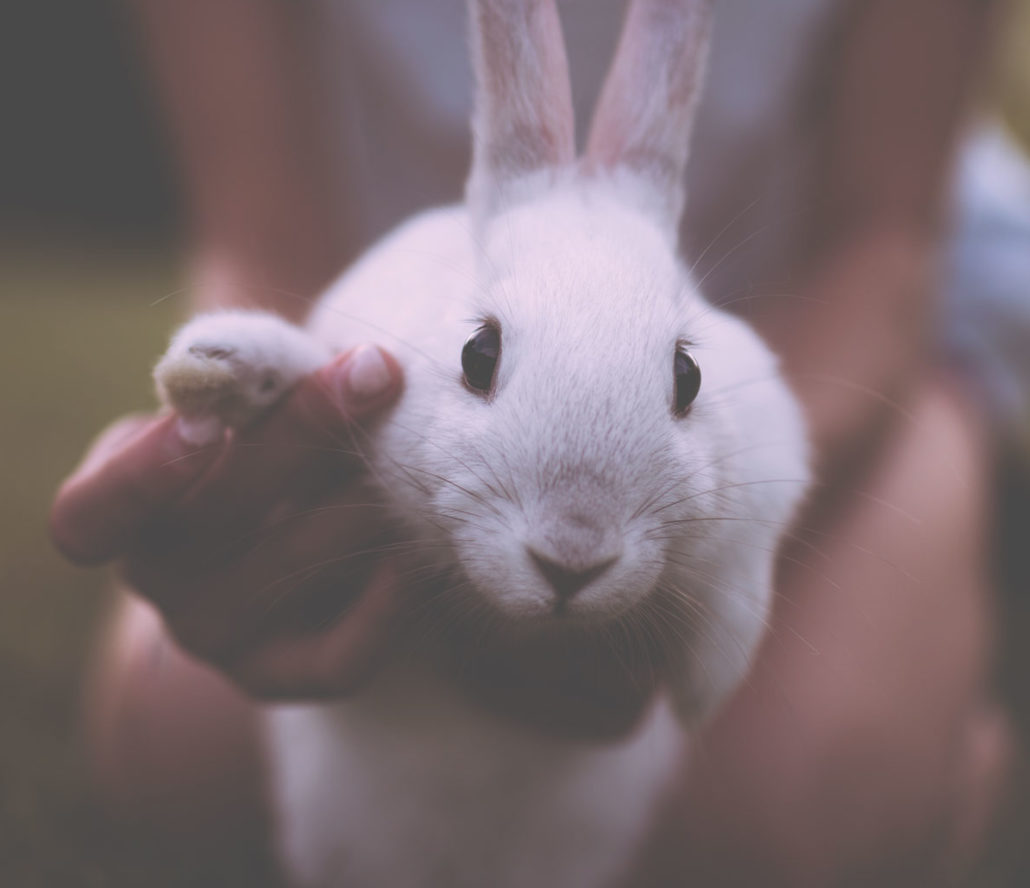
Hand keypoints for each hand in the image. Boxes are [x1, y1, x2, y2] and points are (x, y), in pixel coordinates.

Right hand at [51, 345, 404, 699]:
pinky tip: (413, 553)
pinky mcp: (281, 675)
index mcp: (121, 508)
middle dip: (302, 434)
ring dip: (357, 503)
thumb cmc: (269, 440)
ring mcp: (215, 635)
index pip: (90, 516)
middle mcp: (157, 579)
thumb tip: (336, 356)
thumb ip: (258, 375)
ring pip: (286, 569)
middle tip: (374, 375)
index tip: (206, 421)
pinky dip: (383, 607)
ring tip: (412, 455)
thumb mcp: (247, 404)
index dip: (140, 475)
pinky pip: (334, 660)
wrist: (306, 520)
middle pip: (215, 517)